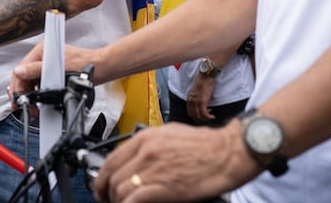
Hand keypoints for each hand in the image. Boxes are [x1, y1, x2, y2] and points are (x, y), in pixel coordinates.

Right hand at [9, 41, 97, 106]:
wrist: (100, 67)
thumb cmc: (84, 64)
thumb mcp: (59, 68)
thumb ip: (37, 70)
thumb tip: (20, 72)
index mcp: (41, 50)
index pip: (21, 68)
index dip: (17, 85)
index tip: (17, 98)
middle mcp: (42, 55)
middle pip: (24, 76)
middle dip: (22, 92)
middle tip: (22, 106)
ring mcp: (46, 64)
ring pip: (30, 81)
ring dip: (30, 95)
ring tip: (33, 107)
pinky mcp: (52, 72)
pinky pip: (39, 84)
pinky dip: (38, 94)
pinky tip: (39, 102)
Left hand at [94, 120, 255, 201]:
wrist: (228, 153)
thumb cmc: (206, 145)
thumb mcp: (171, 134)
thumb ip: (150, 145)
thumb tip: (137, 159)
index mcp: (146, 137)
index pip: (112, 158)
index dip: (102, 176)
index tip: (102, 186)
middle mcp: (145, 150)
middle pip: (112, 175)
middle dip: (106, 192)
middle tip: (109, 201)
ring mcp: (152, 168)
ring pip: (120, 189)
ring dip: (118, 201)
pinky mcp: (162, 187)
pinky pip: (132, 200)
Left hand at [186, 73, 218, 121]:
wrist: (206, 74)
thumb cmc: (204, 81)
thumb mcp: (197, 90)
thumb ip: (197, 97)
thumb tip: (201, 105)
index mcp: (189, 98)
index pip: (189, 112)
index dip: (196, 116)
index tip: (203, 114)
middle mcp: (191, 100)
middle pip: (193, 115)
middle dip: (201, 118)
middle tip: (207, 116)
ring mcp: (196, 101)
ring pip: (199, 116)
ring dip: (205, 118)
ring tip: (211, 116)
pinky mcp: (203, 101)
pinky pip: (204, 113)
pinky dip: (208, 117)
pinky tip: (212, 116)